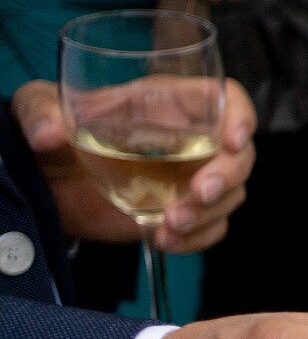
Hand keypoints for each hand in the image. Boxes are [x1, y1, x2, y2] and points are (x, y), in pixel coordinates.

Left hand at [12, 78, 256, 252]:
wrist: (48, 184)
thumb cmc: (51, 134)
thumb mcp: (36, 110)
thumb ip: (39, 113)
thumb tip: (47, 135)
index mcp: (166, 103)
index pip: (225, 99)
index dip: (240, 116)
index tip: (233, 141)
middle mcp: (190, 139)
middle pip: (239, 155)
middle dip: (226, 178)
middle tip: (197, 195)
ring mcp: (190, 178)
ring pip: (231, 195)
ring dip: (207, 213)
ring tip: (167, 223)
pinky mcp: (185, 212)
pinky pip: (213, 227)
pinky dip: (196, 239)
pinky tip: (160, 239)